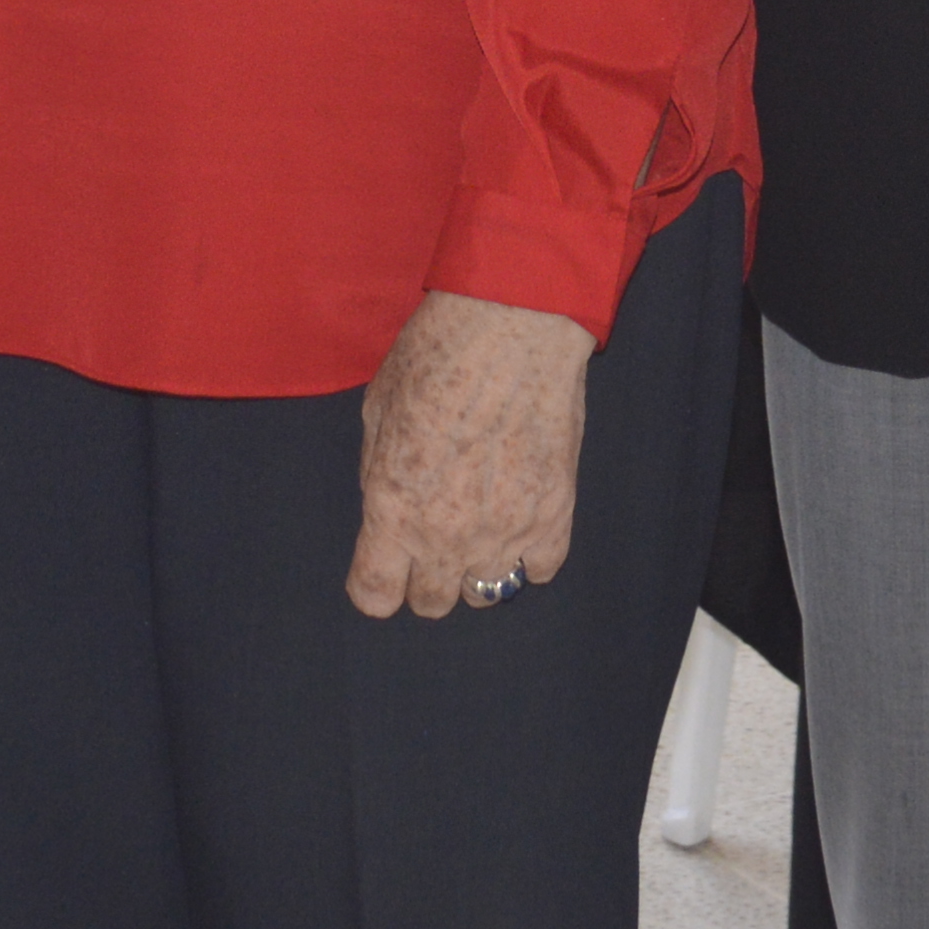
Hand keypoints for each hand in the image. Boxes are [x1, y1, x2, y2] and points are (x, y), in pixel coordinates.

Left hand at [348, 291, 592, 621]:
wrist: (513, 325)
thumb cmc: (436, 353)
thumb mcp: (379, 410)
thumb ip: (381, 471)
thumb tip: (390, 503)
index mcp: (392, 509)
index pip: (374, 596)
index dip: (376, 583)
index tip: (385, 565)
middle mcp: (445, 535)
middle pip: (431, 603)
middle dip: (426, 576)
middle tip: (435, 536)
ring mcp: (504, 532)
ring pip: (485, 594)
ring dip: (477, 566)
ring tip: (481, 525)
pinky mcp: (554, 517)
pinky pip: (539, 570)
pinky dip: (529, 553)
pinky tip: (521, 517)